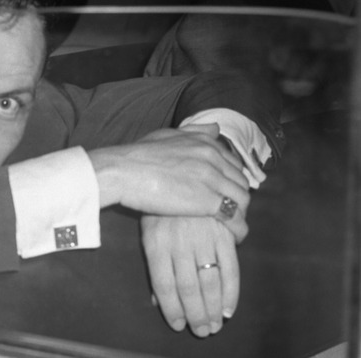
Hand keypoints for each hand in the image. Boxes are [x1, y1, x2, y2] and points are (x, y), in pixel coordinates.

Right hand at [88, 123, 250, 239]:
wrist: (122, 171)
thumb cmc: (137, 155)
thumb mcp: (166, 135)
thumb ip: (194, 132)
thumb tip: (216, 128)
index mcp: (205, 143)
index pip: (233, 163)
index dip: (232, 179)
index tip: (225, 192)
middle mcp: (213, 158)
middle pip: (241, 182)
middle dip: (238, 197)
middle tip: (229, 211)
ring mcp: (212, 179)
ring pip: (242, 199)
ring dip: (241, 214)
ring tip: (232, 226)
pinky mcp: (207, 201)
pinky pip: (234, 217)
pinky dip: (240, 229)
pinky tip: (236, 237)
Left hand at [142, 215, 238, 337]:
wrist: (177, 170)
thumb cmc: (158, 206)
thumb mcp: (149, 233)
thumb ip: (155, 267)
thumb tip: (158, 301)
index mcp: (156, 244)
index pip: (164, 285)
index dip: (172, 309)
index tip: (179, 325)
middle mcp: (179, 243)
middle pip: (188, 288)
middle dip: (196, 314)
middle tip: (202, 331)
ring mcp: (203, 237)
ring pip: (210, 281)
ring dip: (214, 308)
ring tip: (215, 324)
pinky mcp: (223, 231)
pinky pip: (231, 266)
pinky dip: (232, 291)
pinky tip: (230, 308)